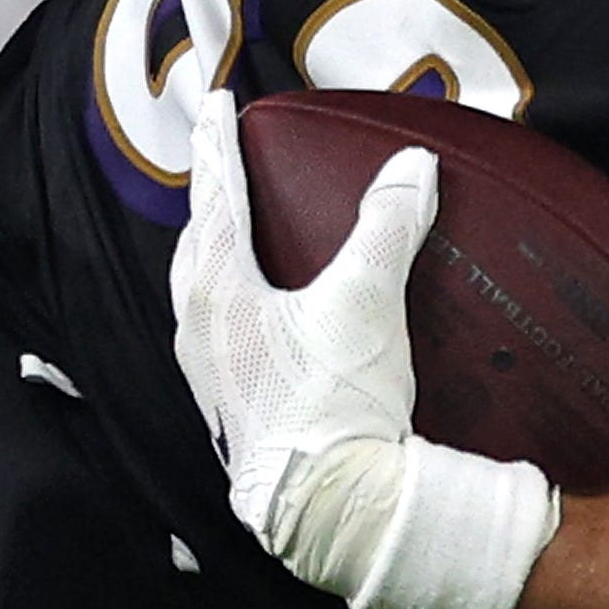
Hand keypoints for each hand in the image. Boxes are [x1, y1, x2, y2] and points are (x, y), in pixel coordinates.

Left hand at [171, 94, 557, 608]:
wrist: (326, 502)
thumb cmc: (336, 400)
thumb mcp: (366, 300)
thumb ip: (387, 226)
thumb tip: (412, 166)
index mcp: (217, 289)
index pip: (216, 197)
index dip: (219, 146)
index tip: (213, 105)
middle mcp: (197, 325)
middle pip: (197, 241)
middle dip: (208, 196)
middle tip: (217, 158)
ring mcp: (206, 369)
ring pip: (198, 287)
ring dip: (212, 248)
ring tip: (230, 226)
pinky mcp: (228, 403)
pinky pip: (216, 327)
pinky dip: (228, 296)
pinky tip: (254, 308)